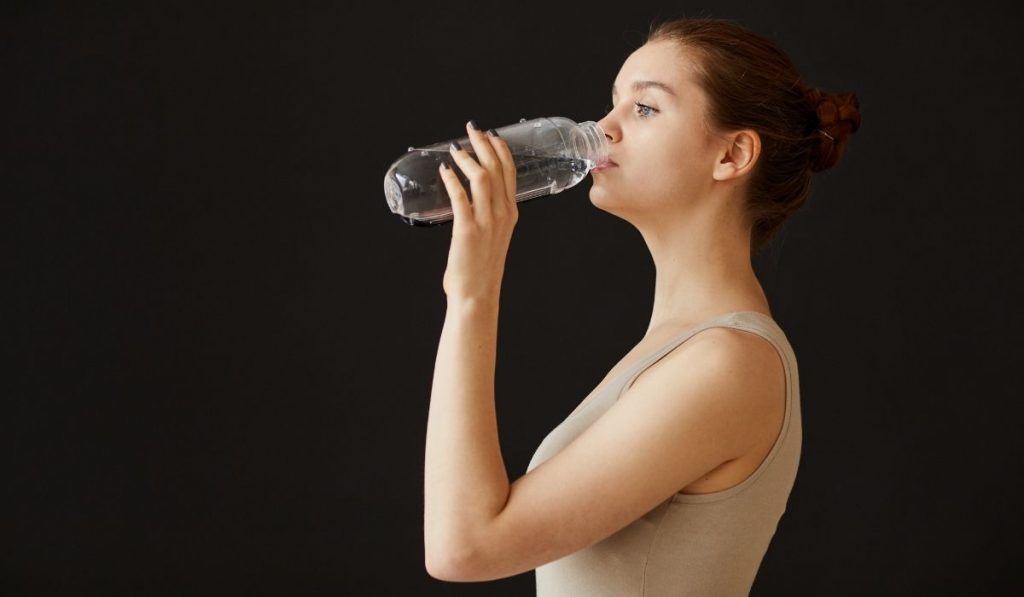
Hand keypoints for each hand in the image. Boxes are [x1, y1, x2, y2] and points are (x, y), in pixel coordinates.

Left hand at [439, 120, 518, 302]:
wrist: (477, 294)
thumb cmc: (481, 269)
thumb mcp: (493, 237)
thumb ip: (486, 217)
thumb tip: (468, 201)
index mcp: (510, 213)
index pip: (510, 172)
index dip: (500, 150)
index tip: (491, 135)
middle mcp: (502, 213)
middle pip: (497, 168)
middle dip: (483, 144)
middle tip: (471, 129)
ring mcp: (486, 221)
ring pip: (481, 177)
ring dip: (468, 158)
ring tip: (456, 148)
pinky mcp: (467, 229)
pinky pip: (460, 196)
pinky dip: (451, 180)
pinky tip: (445, 171)